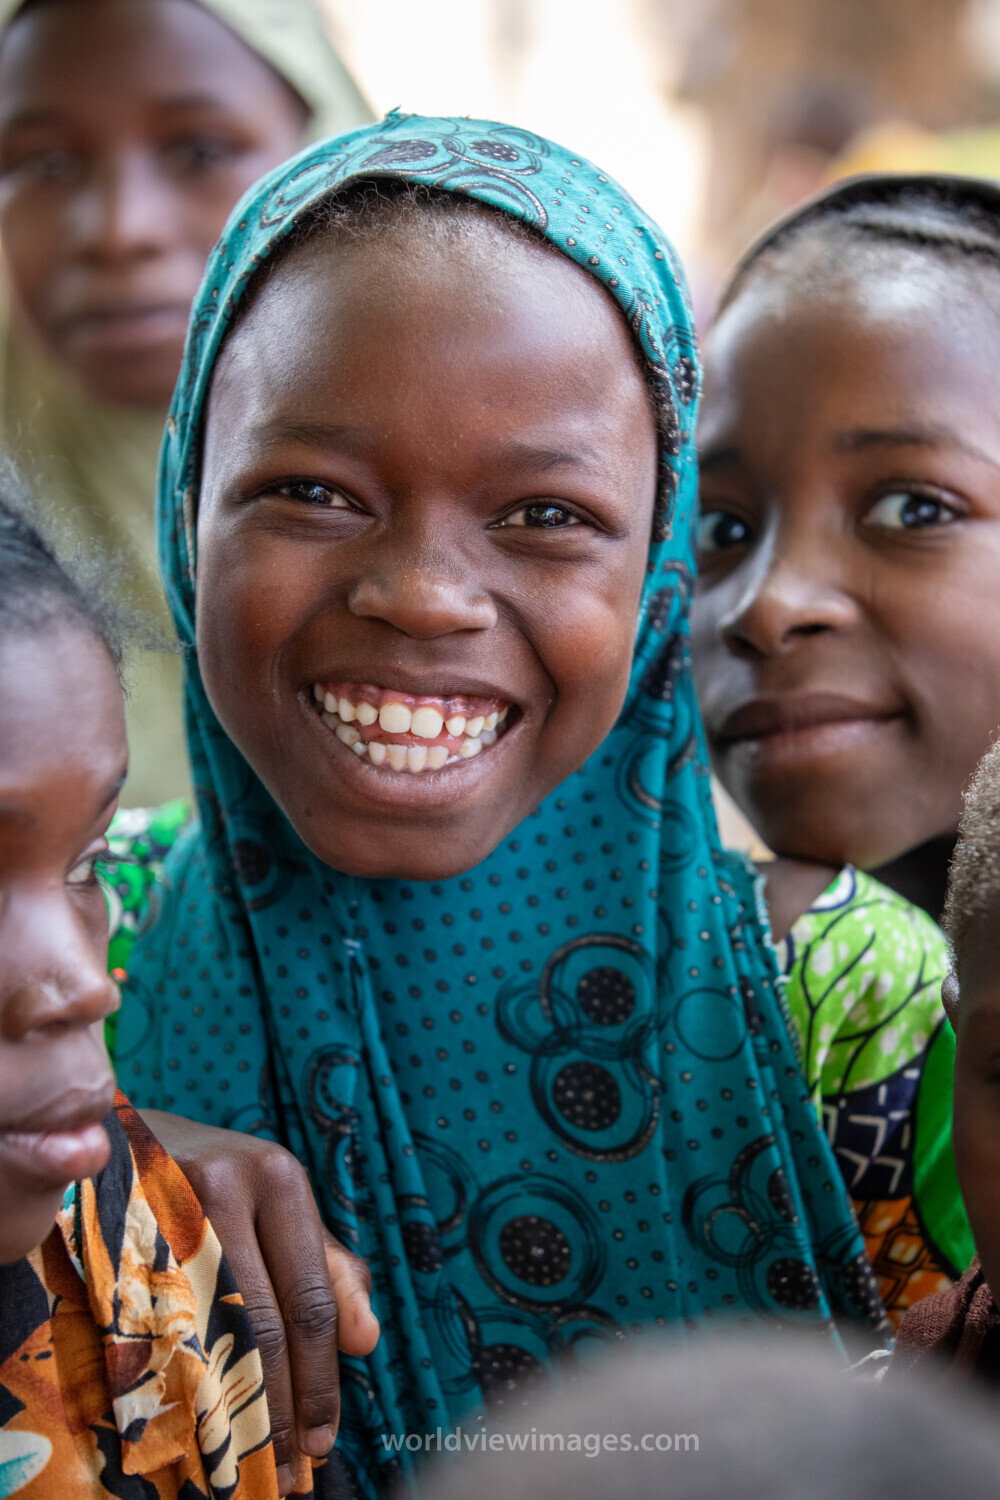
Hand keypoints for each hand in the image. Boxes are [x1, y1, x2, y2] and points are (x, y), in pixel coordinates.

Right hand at [139, 1110, 378, 1494]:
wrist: (124, 1140)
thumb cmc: (221, 1183)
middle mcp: (223, 1183)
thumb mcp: (283, 1211)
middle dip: (279, 1409)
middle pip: (261, 1321)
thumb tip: (367, 1340)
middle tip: (286, 1471)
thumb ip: (331, 1271)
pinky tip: (189, 1421)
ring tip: (245, 1462)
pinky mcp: (113, 1231)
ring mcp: (163, 1204)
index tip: (323, 1440)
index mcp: (278, 1177)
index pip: (310, 1298)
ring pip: (205, 1330)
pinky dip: (178, 1382)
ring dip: (228, 1408)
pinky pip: (152, 1325)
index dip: (319, 1379)